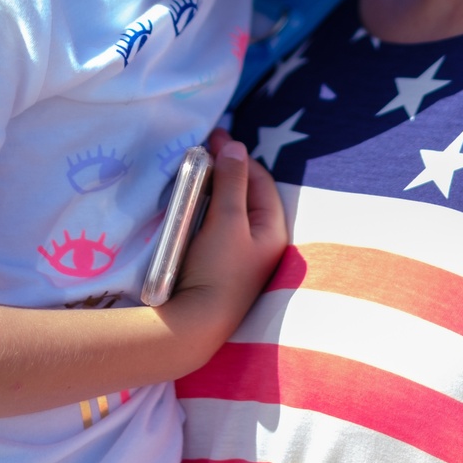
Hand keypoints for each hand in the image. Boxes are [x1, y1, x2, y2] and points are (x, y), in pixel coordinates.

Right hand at [163, 129, 286, 362]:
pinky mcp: (220, 265)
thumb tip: (235, 145)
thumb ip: (231, 180)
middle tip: (200, 150)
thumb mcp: (227, 220)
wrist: (193, 326)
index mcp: (272, 229)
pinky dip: (204, 208)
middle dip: (224, 169)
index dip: (236, 155)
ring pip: (229, 208)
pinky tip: (189, 202)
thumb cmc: (217, 270)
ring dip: (213, 187)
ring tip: (193, 170)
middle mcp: (261, 242)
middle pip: (245, 192)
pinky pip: (216, 225)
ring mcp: (241, 255)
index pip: (258, 178)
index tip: (212, 137)